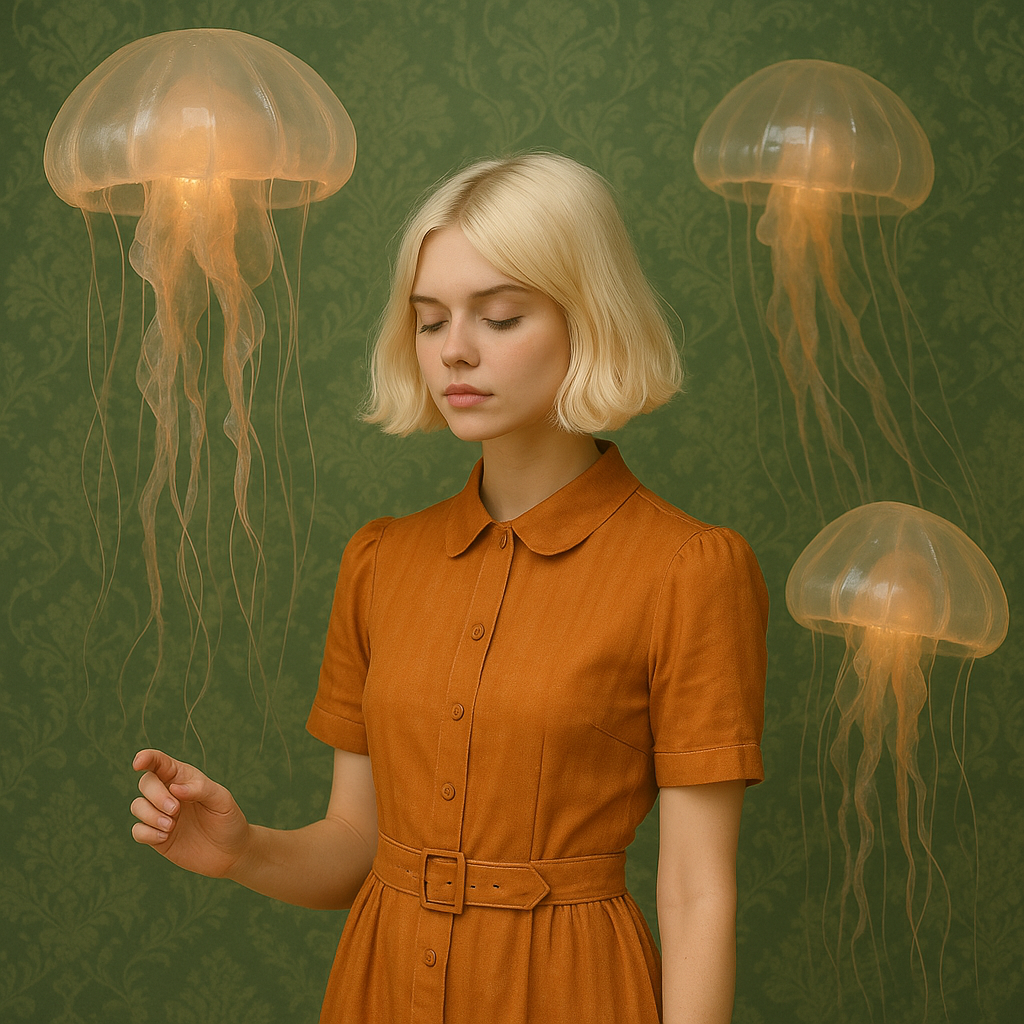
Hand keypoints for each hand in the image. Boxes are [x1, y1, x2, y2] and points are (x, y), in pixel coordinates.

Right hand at [131, 749, 249, 877]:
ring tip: (171, 826)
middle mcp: (169, 794)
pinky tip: (165, 837)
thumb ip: (200, 789)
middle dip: (156, 795)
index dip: (147, 758)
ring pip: (137, 806)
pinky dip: (147, 833)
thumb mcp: (221, 800)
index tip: (138, 762)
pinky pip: (137, 831)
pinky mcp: (156, 837)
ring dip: (150, 815)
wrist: (230, 851)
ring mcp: (161, 815)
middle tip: (175, 809)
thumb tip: (174, 787)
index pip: (161, 763)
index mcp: (184, 778)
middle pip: (146, 783)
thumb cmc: (228, 819)